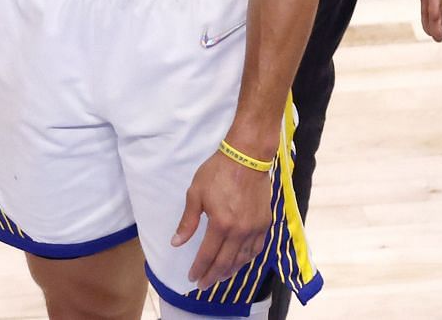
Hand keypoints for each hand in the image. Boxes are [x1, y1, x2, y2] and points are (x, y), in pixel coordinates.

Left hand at [172, 149, 273, 290]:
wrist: (247, 158)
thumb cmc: (217, 172)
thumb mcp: (195, 194)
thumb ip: (188, 222)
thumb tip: (176, 243)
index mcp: (221, 224)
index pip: (208, 255)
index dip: (199, 269)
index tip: (192, 278)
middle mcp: (240, 231)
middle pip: (225, 262)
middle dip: (212, 276)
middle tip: (203, 284)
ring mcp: (255, 229)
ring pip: (242, 259)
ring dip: (230, 271)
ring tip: (219, 277)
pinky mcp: (265, 224)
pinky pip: (256, 249)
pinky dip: (246, 259)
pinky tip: (239, 262)